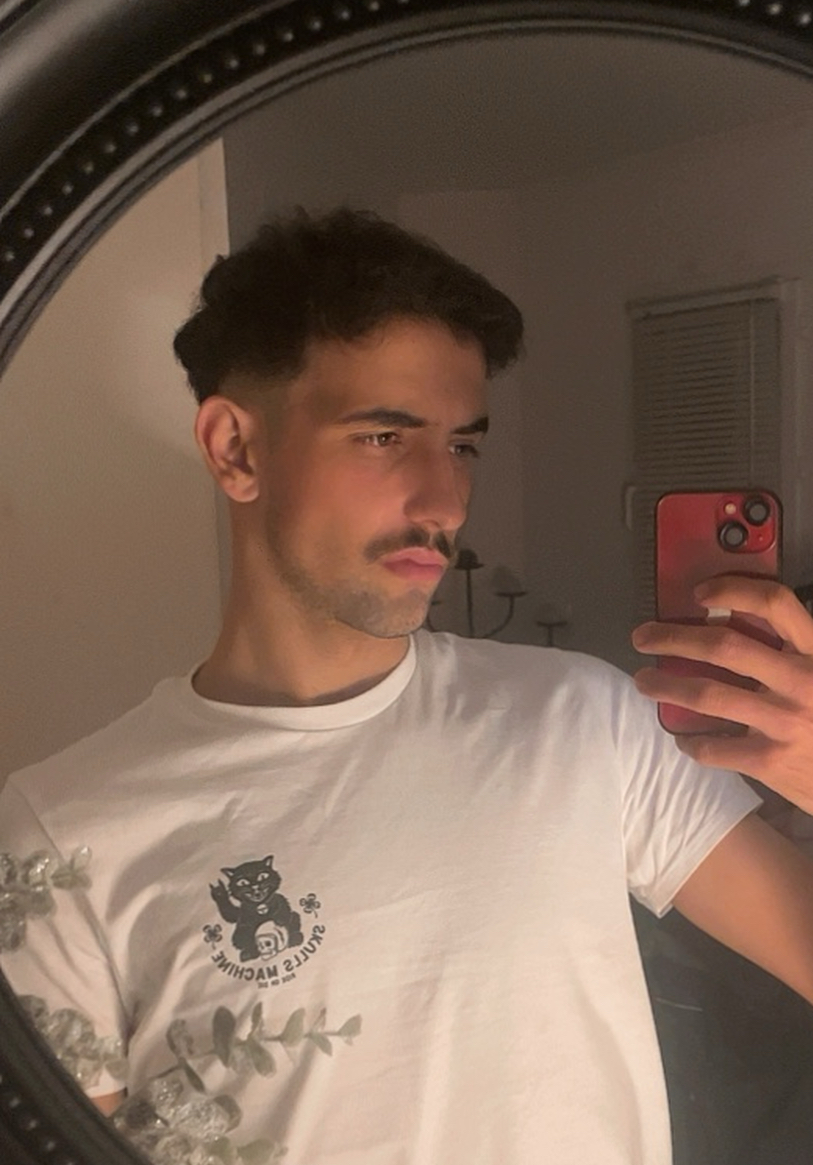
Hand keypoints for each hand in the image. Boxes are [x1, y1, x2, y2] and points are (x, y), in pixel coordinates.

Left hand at [632, 576, 812, 812]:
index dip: (732, 591)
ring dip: (666, 686)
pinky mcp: (770, 761)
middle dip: (674, 638)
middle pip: (725, 647)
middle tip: (644, 638)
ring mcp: (784, 723)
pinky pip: (713, 747)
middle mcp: (801, 682)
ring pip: (708, 695)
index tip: (698, 594)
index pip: (775, 605)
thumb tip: (725, 624)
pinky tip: (683, 738)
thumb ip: (789, 652)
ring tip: (644, 682)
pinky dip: (690, 742)